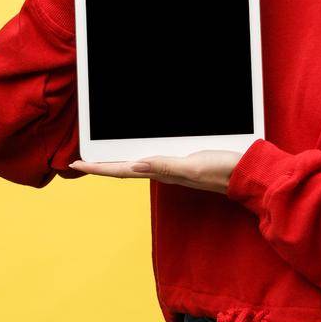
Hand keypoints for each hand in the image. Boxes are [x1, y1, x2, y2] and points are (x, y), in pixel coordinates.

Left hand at [68, 149, 242, 194]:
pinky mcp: (182, 160)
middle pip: (123, 167)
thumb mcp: (192, 167)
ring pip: (135, 163)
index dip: (97, 168)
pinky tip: (138, 148)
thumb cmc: (222, 170)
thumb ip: (165, 167)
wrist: (245, 174)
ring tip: (101, 154)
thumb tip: (136, 165)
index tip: (75, 164)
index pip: (120, 170)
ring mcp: (172, 166)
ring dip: (117, 159)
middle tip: (81, 159)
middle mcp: (162, 170)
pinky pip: (152, 156)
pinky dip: (138, 152)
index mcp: (161, 171)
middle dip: (101, 164)